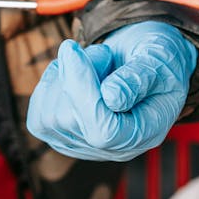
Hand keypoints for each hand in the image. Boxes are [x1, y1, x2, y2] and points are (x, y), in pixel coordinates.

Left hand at [26, 21, 197, 161]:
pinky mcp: (64, 136)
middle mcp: (114, 148)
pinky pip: (39, 116)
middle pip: (69, 121)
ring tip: (94, 63)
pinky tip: (72, 72)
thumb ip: (139, 78)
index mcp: (144, 133)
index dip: (82, 91)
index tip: (73, 51)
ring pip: (49, 117)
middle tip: (103, 53)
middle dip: (75, 74)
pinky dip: (49, 86)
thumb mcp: (158, 60)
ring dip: (63, 77)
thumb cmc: (158, 59)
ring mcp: (86, 145)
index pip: (103, 130)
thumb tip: (110, 97)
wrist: (147, 61)